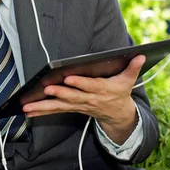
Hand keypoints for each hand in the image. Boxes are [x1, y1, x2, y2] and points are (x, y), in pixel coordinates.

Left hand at [22, 55, 145, 144]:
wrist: (118, 115)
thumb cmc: (120, 92)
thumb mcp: (128, 80)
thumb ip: (133, 67)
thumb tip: (141, 55)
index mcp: (102, 90)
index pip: (89, 85)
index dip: (79, 82)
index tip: (68, 78)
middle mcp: (88, 99)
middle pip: (72, 96)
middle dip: (59, 92)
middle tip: (46, 88)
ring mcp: (79, 105)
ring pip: (60, 105)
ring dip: (43, 106)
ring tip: (28, 106)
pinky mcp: (72, 108)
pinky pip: (55, 110)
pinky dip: (41, 110)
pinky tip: (28, 110)